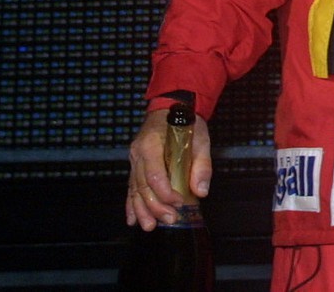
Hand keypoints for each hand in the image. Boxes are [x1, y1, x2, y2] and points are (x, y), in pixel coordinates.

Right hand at [124, 108, 211, 230]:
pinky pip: (131, 187)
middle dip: (155, 206)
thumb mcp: (201, 138)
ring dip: (142, 210)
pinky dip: (131, 204)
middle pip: (143, 186)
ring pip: (134, 190)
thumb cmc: (187, 123)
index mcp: (152, 144)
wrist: (171, 108)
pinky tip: (133, 219)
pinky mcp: (135, 166)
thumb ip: (201, 165)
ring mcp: (134, 160)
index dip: (164, 193)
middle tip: (170, 219)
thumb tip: (201, 191)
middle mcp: (138, 154)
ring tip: (150, 226)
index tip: (179, 203)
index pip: (154, 175)